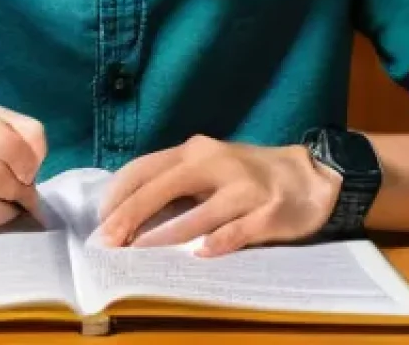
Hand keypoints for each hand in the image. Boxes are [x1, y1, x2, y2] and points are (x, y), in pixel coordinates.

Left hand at [97, 135, 341, 257]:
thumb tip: (127, 212)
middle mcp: (215, 163)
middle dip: (132, 214)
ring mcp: (243, 188)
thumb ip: (174, 184)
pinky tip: (199, 255)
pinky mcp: (267, 213)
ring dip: (165, 234)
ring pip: (197, 212)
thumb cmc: (247, 175)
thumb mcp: (207, 169)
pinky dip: (216, 243)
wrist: (308, 176)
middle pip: (164, 186)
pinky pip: (237, 231)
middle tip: (108, 240)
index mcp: (194, 151)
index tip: (99, 219)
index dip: (119, 193)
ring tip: (139, 251)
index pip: (146, 167)